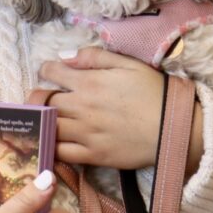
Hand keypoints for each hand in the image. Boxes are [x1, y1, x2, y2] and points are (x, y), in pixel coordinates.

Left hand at [40, 47, 202, 173]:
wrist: (175, 128)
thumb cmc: (154, 92)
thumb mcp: (128, 64)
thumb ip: (94, 57)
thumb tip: (65, 56)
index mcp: (89, 82)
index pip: (51, 72)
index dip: (46, 69)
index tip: (48, 72)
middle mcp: (82, 107)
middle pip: (43, 101)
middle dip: (37, 97)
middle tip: (40, 98)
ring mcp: (85, 133)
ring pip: (48, 126)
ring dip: (40, 121)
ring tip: (42, 119)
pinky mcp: (93, 155)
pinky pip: (61, 152)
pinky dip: (51, 146)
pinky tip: (50, 141)